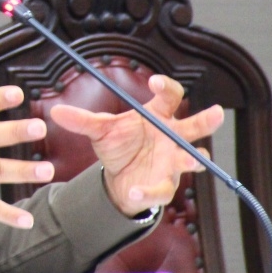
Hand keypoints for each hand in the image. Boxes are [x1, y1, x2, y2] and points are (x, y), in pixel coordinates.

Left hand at [50, 74, 224, 216]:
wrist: (118, 177)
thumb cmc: (119, 145)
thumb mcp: (99, 131)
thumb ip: (82, 121)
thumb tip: (56, 112)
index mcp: (158, 116)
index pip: (169, 96)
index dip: (166, 87)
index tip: (154, 81)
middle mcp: (172, 137)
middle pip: (195, 126)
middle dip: (206, 120)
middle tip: (215, 113)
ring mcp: (173, 162)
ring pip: (192, 159)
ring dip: (192, 159)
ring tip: (187, 159)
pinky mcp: (164, 186)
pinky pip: (161, 189)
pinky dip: (149, 191)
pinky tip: (136, 190)